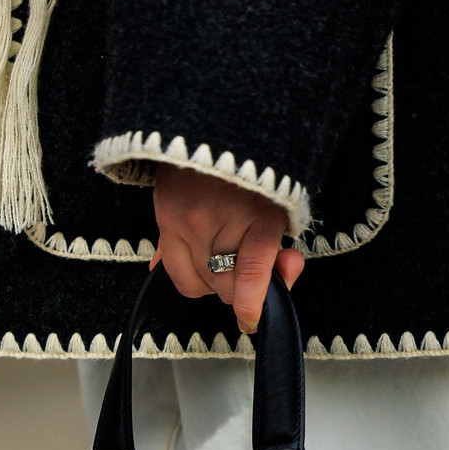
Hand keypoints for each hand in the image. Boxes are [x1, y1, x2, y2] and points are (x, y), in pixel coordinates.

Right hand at [151, 163, 304, 333]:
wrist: (212, 129)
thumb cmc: (253, 174)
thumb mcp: (279, 208)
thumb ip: (281, 250)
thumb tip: (284, 274)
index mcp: (259, 212)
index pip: (252, 272)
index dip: (251, 305)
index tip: (249, 320)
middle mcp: (218, 218)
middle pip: (223, 285)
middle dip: (236, 289)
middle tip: (242, 271)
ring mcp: (186, 220)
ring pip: (195, 283)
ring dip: (210, 283)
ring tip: (219, 258)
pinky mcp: (164, 218)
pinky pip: (170, 269)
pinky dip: (186, 272)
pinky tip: (197, 256)